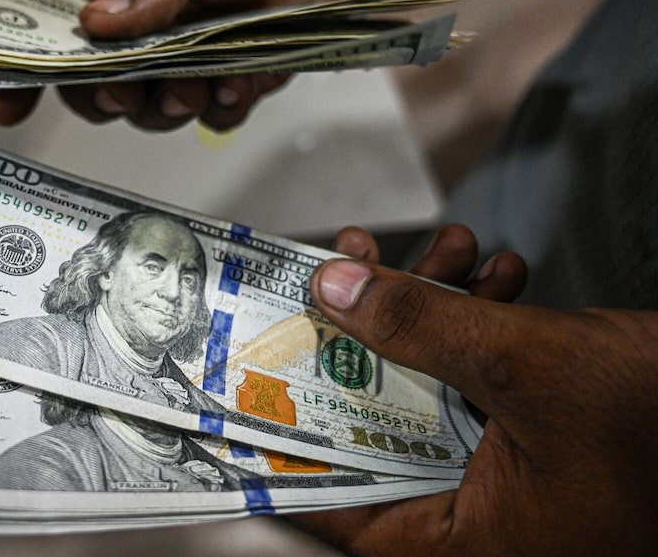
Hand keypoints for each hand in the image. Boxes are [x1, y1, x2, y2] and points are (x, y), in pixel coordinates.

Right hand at [0, 0, 382, 129]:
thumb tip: (101, 23)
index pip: (60, 26)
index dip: (31, 67)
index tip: (7, 102)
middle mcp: (154, 18)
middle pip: (102, 82)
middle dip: (108, 100)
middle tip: (128, 95)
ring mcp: (196, 48)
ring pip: (157, 106)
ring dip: (167, 110)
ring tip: (192, 89)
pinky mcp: (241, 67)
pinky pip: (218, 111)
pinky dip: (222, 110)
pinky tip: (235, 86)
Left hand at [292, 225, 657, 555]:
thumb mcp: (530, 369)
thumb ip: (423, 328)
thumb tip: (331, 289)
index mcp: (460, 539)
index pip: (334, 498)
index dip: (284, 432)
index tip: (249, 370)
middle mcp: (472, 514)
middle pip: (373, 419)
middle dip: (367, 333)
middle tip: (348, 269)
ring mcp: (499, 471)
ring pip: (426, 383)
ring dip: (433, 309)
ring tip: (451, 251)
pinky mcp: (525, 433)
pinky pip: (475, 375)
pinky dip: (480, 319)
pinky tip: (499, 272)